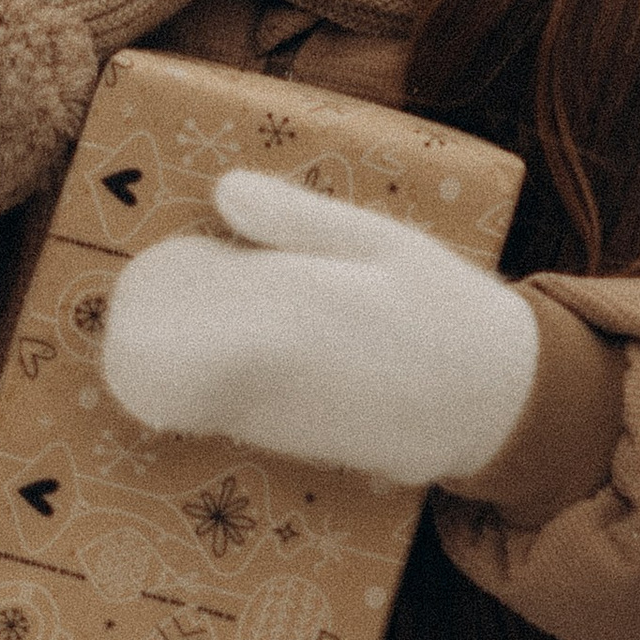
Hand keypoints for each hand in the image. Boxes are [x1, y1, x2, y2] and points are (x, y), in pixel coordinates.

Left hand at [98, 167, 538, 485]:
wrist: (494, 403)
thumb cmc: (444, 310)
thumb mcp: (384, 241)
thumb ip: (300, 219)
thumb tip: (222, 189)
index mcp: (304, 302)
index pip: (196, 294)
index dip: (154, 284)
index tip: (145, 260)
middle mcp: (282, 368)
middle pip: (180, 352)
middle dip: (153, 327)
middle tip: (150, 293)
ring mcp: (283, 416)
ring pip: (196, 391)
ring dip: (179, 363)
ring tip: (187, 329)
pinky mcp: (293, 449)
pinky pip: (226, 419)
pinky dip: (210, 393)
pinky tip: (229, 367)